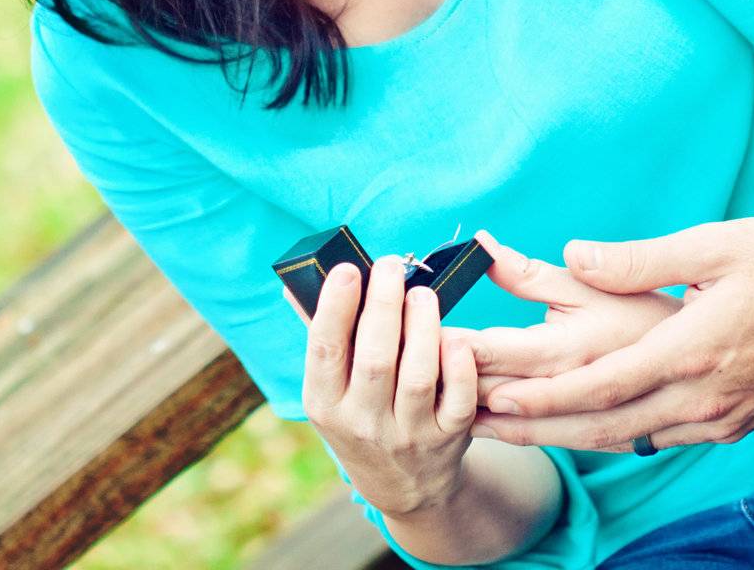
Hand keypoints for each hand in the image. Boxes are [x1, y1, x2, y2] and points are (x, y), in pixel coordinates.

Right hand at [283, 253, 476, 515]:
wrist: (401, 486)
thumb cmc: (360, 415)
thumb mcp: (330, 390)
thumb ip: (321, 335)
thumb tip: (294, 285)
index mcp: (326, 404)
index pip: (325, 351)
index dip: (335, 307)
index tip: (348, 268)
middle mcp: (363, 424)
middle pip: (375, 359)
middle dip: (384, 305)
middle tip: (390, 266)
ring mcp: (407, 435)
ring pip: (417, 377)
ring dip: (422, 328)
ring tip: (422, 293)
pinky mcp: (447, 439)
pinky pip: (457, 402)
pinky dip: (459, 368)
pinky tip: (456, 338)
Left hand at [470, 219, 753, 452]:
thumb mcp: (713, 244)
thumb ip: (639, 259)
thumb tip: (575, 252)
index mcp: (694, 350)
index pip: (604, 385)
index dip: (546, 397)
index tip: (498, 398)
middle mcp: (705, 397)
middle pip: (607, 425)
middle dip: (541, 429)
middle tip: (484, 426)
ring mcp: (722, 418)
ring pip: (633, 438)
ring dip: (572, 437)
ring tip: (520, 432)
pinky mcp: (735, 423)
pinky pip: (665, 436)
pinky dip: (620, 435)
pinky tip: (589, 428)